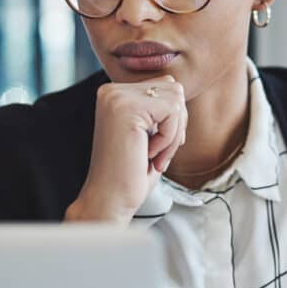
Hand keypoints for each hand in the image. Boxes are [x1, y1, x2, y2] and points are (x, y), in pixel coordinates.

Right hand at [64, 75, 186, 223]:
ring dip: (173, 133)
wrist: (109, 200)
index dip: (173, 119)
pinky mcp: (126, 108)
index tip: (158, 145)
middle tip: (158, 152)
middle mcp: (111, 90)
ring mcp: (116, 97)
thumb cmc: (130, 172)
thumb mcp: (148, 131)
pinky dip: (170, 138)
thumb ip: (158, 106)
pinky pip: (172, 111)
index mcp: (114, 93)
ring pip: (175, 99)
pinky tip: (148, 154)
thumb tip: (177, 87)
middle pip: (173, 89)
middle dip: (176, 124)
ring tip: (152, 155)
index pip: (165, 87)